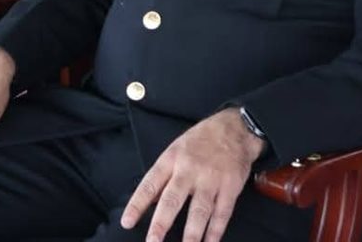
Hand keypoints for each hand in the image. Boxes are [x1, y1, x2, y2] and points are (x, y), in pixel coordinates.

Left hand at [120, 108, 265, 241]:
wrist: (233, 130)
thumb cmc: (199, 141)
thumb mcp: (174, 150)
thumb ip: (162, 176)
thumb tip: (147, 202)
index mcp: (170, 160)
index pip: (149, 185)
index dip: (137, 204)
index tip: (127, 222)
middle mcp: (188, 171)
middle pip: (172, 200)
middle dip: (161, 223)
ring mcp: (211, 180)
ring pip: (199, 211)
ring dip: (192, 234)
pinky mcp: (230, 188)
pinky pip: (222, 213)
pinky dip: (216, 231)